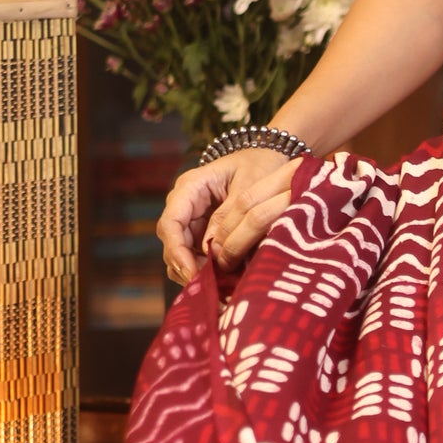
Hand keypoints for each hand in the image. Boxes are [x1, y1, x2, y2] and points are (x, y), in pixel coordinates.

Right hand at [158, 147, 302, 286]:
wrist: (271, 156)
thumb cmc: (261, 164)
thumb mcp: (249, 185)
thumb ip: (229, 215)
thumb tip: (211, 248)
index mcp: (190, 187)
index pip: (171, 223)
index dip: (177, 251)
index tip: (191, 273)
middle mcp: (185, 204)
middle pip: (173, 242)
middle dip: (187, 267)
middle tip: (210, 287)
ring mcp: (193, 218)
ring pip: (181, 252)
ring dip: (195, 271)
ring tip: (219, 286)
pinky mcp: (204, 230)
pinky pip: (197, 253)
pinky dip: (206, 268)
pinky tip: (224, 280)